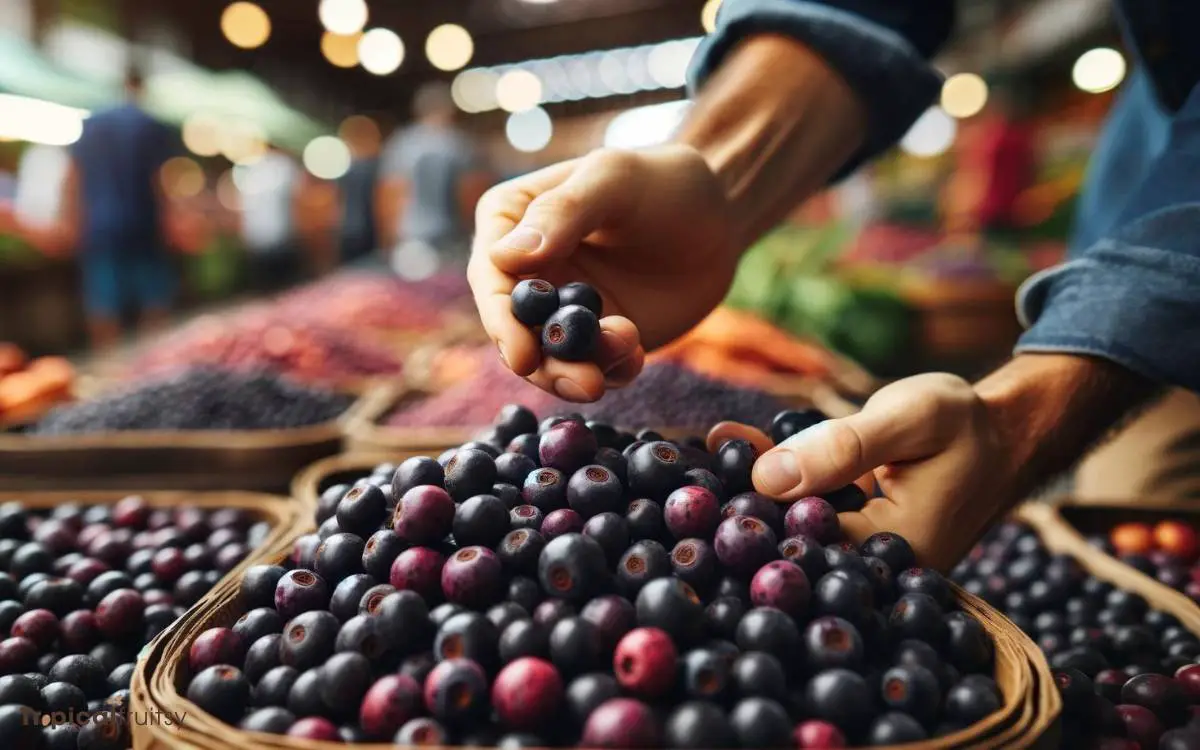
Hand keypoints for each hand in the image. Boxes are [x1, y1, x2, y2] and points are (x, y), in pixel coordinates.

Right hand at [468, 145, 738, 401]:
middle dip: (542, 363)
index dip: (502, 320)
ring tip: (605, 378)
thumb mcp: (614, 180)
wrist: (719, 217)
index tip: (523, 355)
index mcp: (510, 221)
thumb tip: (504, 257)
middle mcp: (527, 270)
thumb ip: (562, 212)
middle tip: (580, 382)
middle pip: (514, 328)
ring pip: (550, 357)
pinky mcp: (598, 337)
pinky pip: (594, 366)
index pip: (491, 276)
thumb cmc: (661, 181)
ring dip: (573, 374)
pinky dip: (610, 371)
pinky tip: (635, 356)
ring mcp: (561, 308)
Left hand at [708, 373, 1010, 571]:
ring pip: (789, 527)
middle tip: (681, 475)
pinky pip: (802, 510)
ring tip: (691, 452)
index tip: (694, 497)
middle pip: (788, 548)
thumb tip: (767, 479)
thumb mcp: (912, 419)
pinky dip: (770, 479)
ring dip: (744, 491)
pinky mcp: (853, 534)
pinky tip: (730, 442)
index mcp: (896, 555)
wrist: (1003, 433)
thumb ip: (843, 448)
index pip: (802, 550)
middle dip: (733, 512)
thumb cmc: (966, 423)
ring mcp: (862, 555)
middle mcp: (875, 569)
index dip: (745, 525)